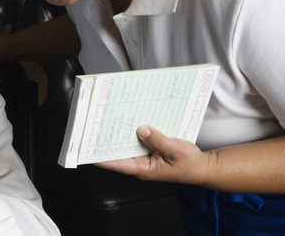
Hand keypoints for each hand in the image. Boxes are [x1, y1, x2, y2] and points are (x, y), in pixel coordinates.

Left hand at [95, 126, 212, 184]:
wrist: (203, 167)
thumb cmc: (191, 164)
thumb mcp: (175, 150)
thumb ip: (158, 140)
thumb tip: (142, 130)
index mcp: (144, 169)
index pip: (117, 164)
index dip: (101, 158)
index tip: (88, 152)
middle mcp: (141, 164)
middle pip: (118, 153)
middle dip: (107, 141)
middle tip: (96, 128)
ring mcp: (144, 158)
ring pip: (127, 146)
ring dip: (120, 135)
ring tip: (109, 121)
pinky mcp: (149, 151)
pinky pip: (137, 141)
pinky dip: (133, 132)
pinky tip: (129, 122)